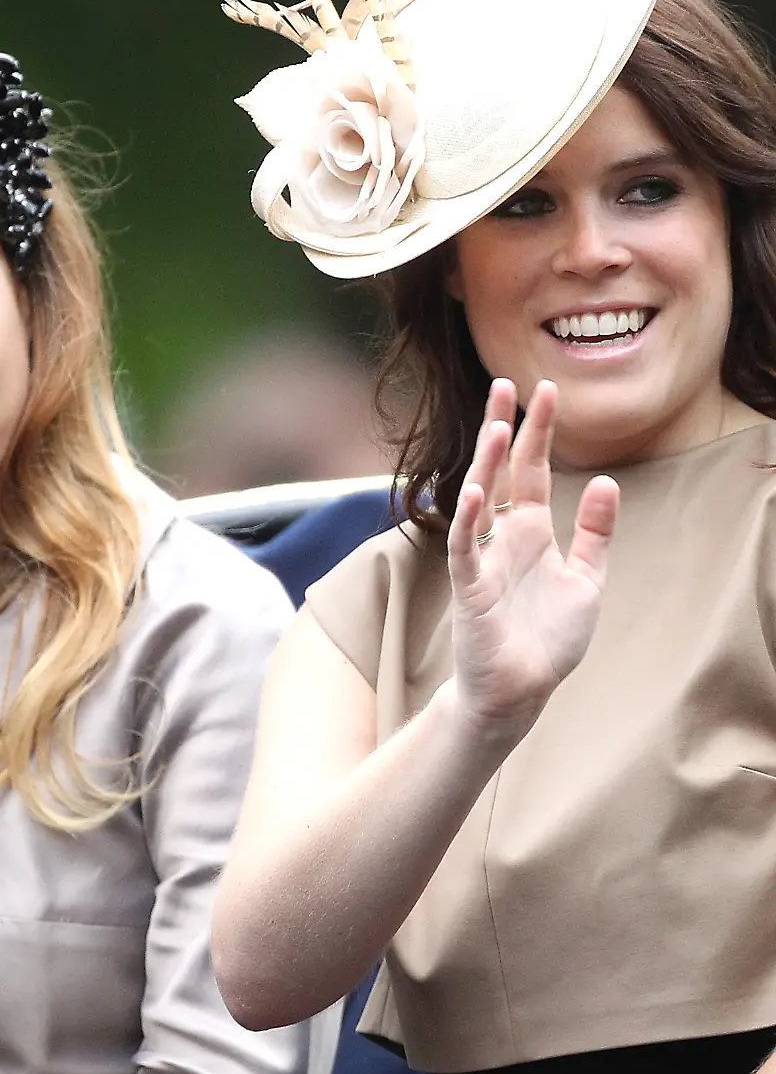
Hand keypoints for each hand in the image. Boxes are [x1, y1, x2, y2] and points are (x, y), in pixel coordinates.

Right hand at [447, 378, 617, 737]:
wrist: (522, 690)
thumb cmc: (548, 640)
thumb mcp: (587, 579)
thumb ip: (596, 533)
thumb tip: (607, 480)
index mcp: (531, 532)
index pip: (532, 470)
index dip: (538, 431)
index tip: (544, 390)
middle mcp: (503, 538)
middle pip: (500, 472)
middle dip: (503, 428)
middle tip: (505, 384)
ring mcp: (483, 560)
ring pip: (479, 501)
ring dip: (486, 464)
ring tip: (497, 425)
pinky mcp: (471, 589)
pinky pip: (465, 548)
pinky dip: (468, 521)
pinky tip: (476, 492)